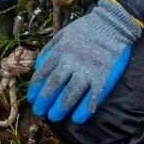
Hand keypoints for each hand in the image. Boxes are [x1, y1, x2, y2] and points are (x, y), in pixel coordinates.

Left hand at [28, 0, 141, 124]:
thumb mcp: (62, 34)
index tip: (32, 98)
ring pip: (71, 93)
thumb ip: (49, 50)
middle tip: (40, 112)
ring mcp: (87, 71)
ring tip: (54, 117)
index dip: (36, 88)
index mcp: (60, 52)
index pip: (43, 73)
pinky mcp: (102, 78)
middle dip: (45, 100)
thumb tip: (39, 65)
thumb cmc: (85, 30)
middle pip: (54, 85)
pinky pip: (92, 97)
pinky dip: (85, 109)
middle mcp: (71, 63)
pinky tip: (77, 118)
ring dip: (61, 107)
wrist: (111, 25)